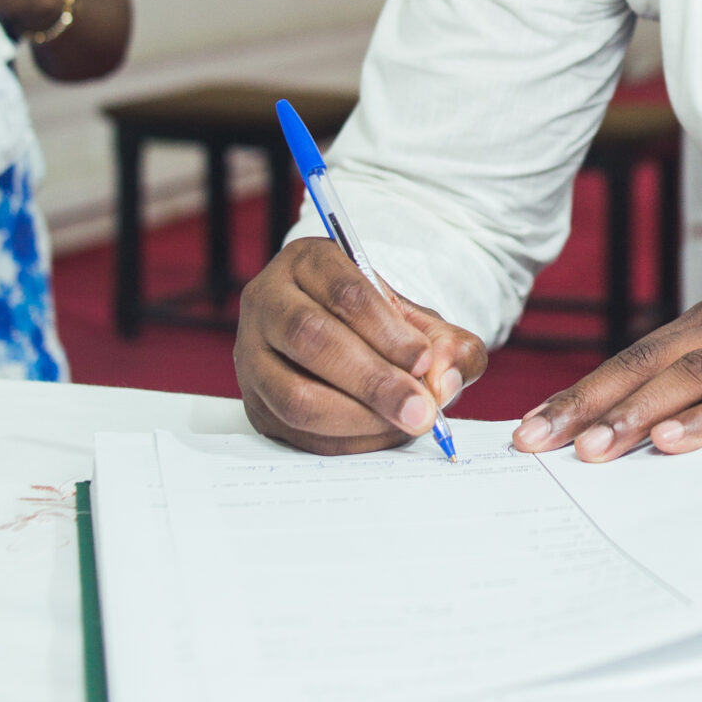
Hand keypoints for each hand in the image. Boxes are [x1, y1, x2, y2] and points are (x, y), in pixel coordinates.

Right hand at [235, 238, 487, 454]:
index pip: (344, 292)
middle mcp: (269, 300)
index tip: (423, 361)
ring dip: (357, 417)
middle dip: (372, 381)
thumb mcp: (422, 323)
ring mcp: (251, 353)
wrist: (344, 340)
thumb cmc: (382, 327)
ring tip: (404, 422)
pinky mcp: (252, 401)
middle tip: (420, 408)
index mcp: (310, 261)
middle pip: (311, 338)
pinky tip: (380, 434)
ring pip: (293, 393)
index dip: (385, 331)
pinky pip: (293, 431)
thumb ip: (450, 346)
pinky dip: (344, 440)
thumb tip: (446, 382)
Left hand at [511, 292, 701, 461]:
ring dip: (637, 414)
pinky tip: (675, 444)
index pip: (636, 357)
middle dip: (587, 405)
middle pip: (649, 364)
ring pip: (693, 379)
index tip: (530, 430)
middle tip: (536, 443)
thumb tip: (633, 429)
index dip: (581, 393)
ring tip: (593, 449)